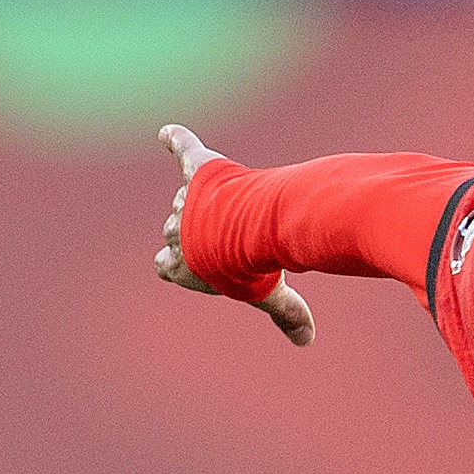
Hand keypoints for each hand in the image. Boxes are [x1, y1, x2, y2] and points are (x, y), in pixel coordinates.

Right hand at [155, 123, 313, 345]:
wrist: (243, 232)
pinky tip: (168, 132)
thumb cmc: (247, 269)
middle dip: (201, 234)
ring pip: (188, 199)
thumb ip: (287, 314)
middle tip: (233, 239)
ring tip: (238, 210)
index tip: (196, 263)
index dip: (178, 265)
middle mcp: (174, 231)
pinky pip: (184, 149)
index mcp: (177, 265)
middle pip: (178, 232)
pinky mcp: (198, 170)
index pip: (164, 266)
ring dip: (209, 202)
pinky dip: (177, 140)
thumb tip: (308, 341)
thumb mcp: (267, 295)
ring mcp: (184, 201)